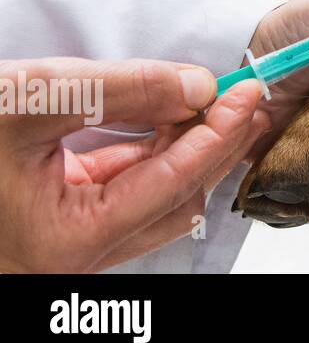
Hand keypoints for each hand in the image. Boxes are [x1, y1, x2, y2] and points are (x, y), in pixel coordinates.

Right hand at [0, 58, 266, 271]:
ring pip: (152, 199)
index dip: (218, 133)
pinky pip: (120, 195)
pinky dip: (148, 155)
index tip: (248, 90)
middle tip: (244, 93)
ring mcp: (61, 247)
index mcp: (62, 243)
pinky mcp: (53, 227)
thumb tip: (194, 83)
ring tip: (210, 100)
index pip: (172, 183)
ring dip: (185, 149)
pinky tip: (164, 116)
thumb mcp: (27, 99)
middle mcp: (68, 259)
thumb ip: (115, 90)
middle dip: (213, 143)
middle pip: (174, 198)